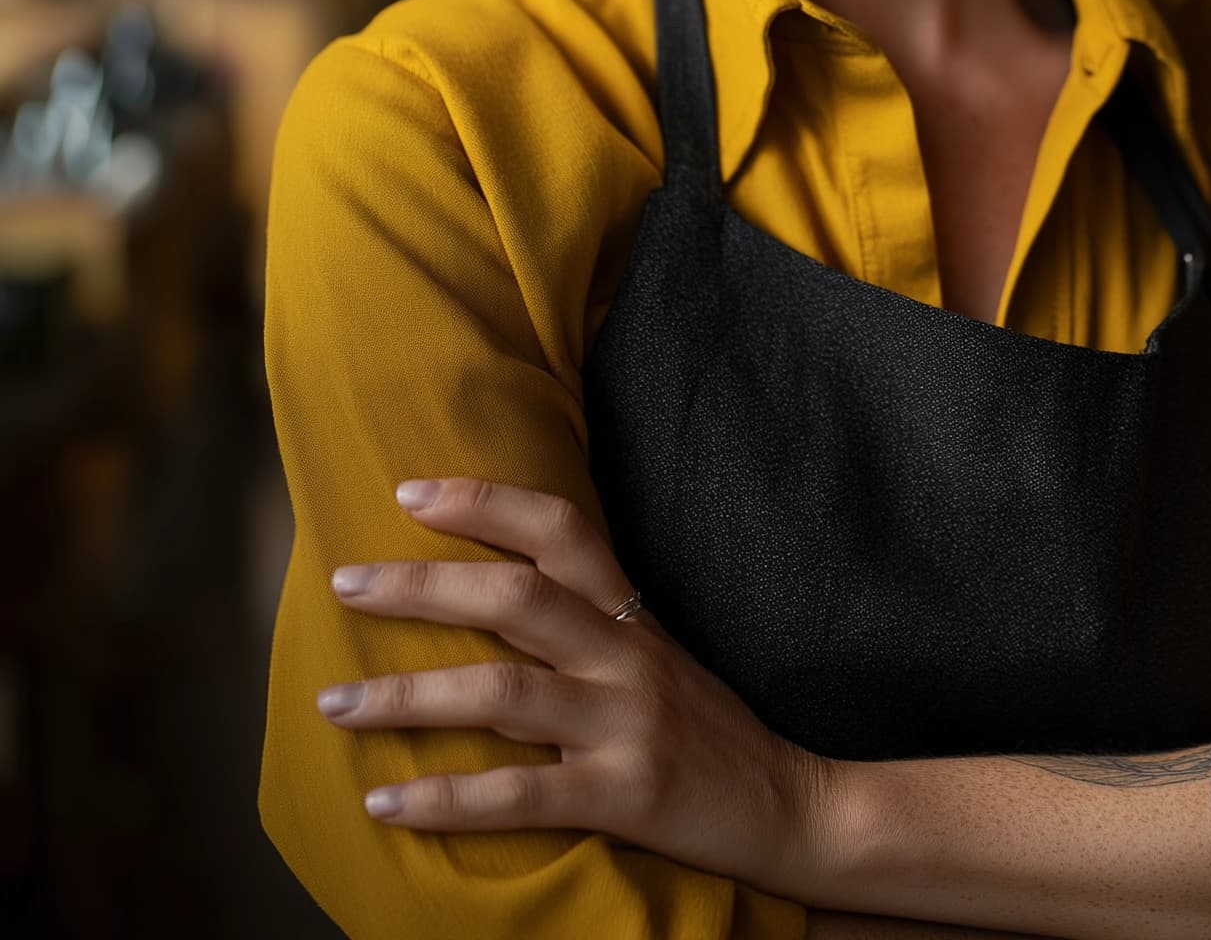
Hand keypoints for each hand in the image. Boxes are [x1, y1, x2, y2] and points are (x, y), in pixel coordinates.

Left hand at [318, 477, 827, 890]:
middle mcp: (626, 656)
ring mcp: (624, 724)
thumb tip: (499, 595)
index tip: (410, 491)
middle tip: (346, 581)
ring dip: (408, 695)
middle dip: (423, 584)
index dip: (485, 502)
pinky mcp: (622, 795)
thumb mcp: (658, 657)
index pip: (560, 530)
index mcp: (632, 617)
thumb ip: (593, 626)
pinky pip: (519, 794)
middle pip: (517, 597)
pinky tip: (385, 803)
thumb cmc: (710, 732)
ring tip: (334, 703)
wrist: (791, 804)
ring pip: (502, 691)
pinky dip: (444, 798)